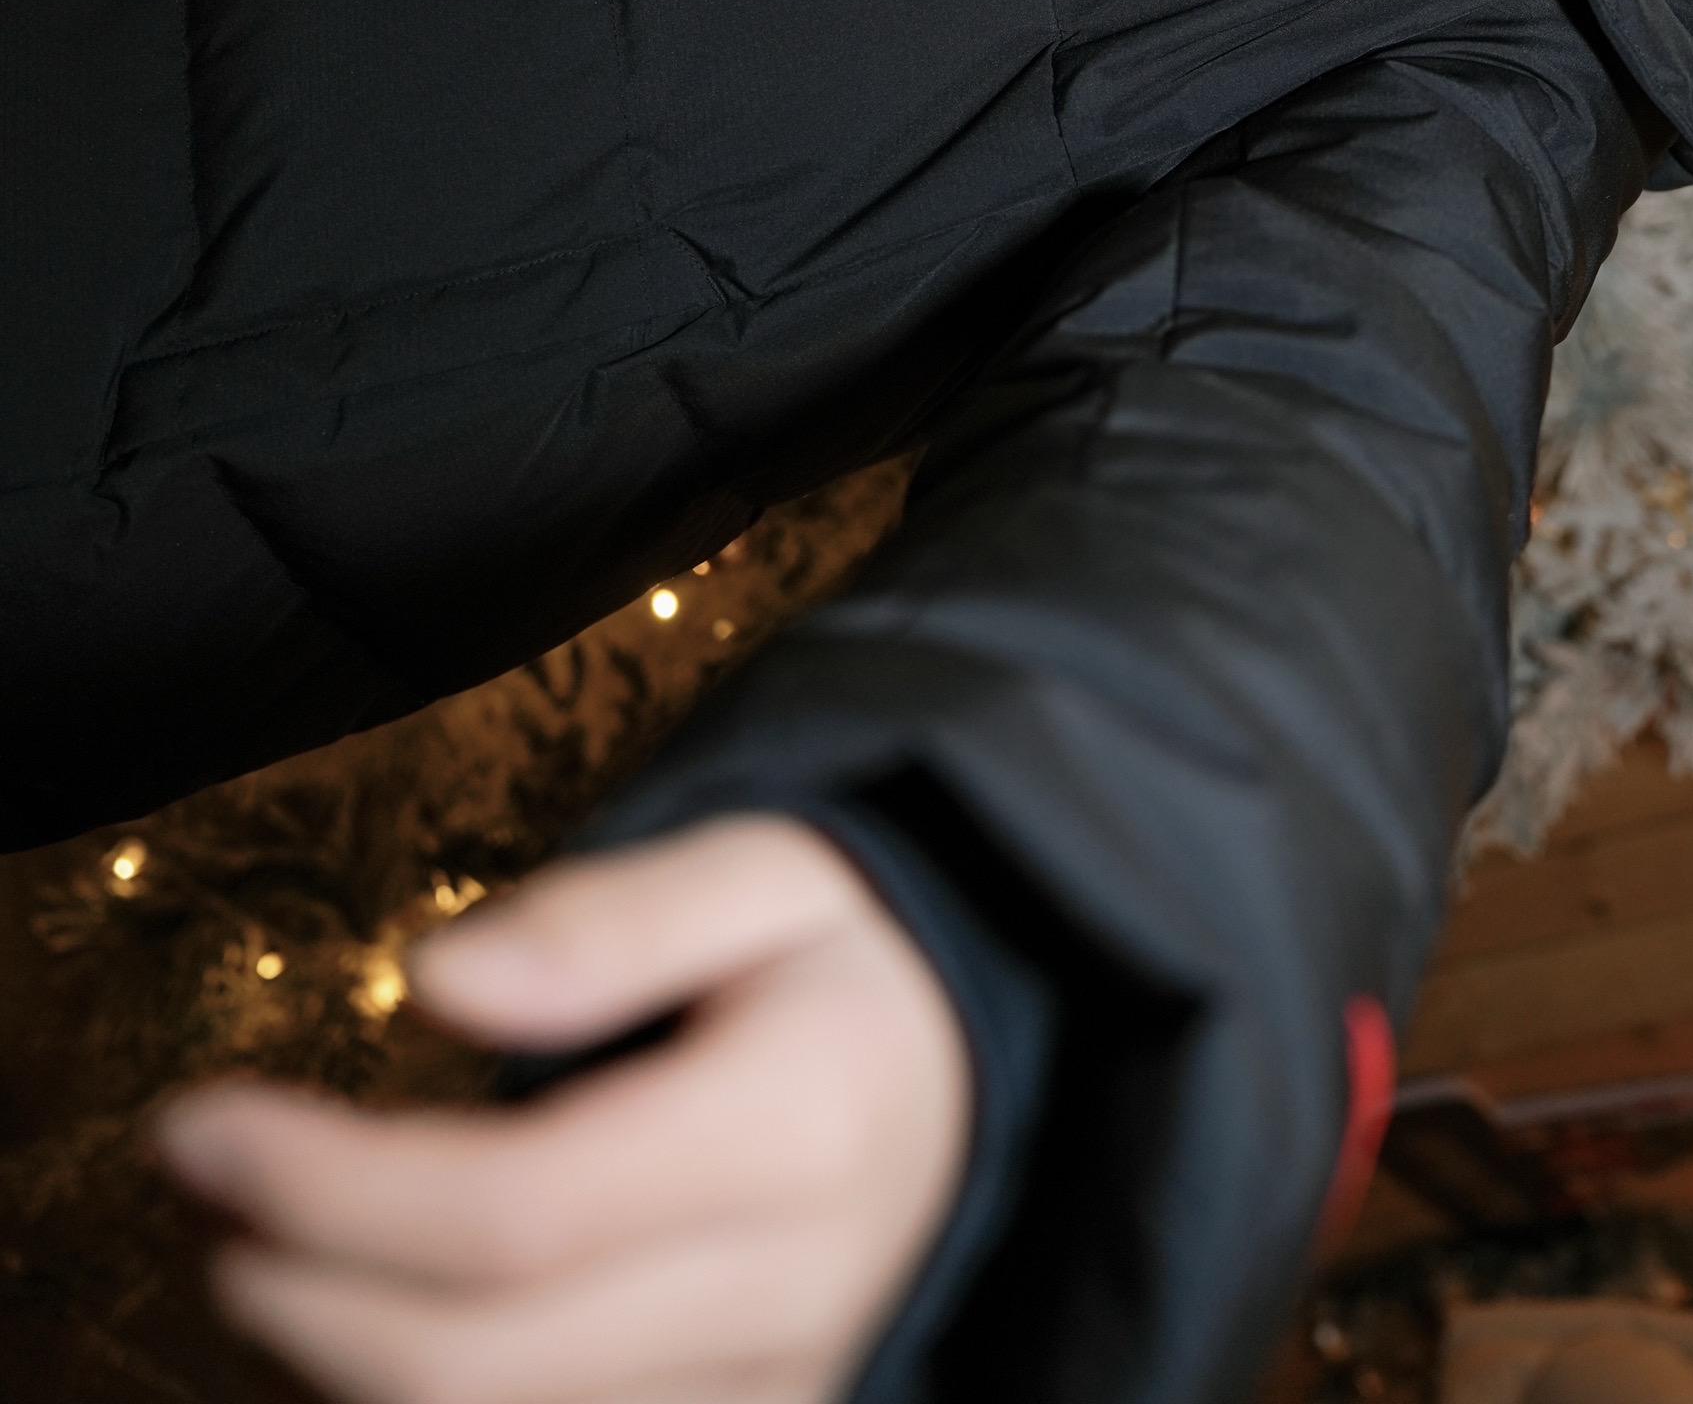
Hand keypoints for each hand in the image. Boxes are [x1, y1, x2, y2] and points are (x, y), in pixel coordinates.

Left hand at [152, 813, 974, 1403]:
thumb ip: (606, 917)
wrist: (972, 1062)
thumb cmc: (844, 948)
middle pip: (480, 1364)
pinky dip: (413, 1400)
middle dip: (294, 1290)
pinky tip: (347, 1311)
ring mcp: (767, 1398)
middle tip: (199, 1182)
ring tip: (246, 1241)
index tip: (202, 1123)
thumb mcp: (763, 865)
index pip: (517, 1215)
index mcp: (798, 1134)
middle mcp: (788, 1299)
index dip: (332, 1191)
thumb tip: (430, 975)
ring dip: (327, 1361)